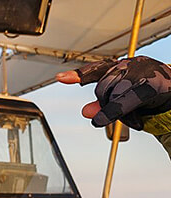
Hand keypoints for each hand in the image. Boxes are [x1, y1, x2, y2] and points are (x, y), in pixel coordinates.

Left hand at [56, 56, 170, 129]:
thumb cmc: (151, 98)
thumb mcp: (123, 102)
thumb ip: (104, 104)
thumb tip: (85, 112)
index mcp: (123, 66)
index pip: (98, 69)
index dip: (79, 75)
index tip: (60, 79)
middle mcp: (132, 64)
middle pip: (102, 86)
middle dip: (106, 103)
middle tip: (121, 110)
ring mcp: (142, 71)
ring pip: (112, 94)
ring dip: (116, 109)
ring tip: (132, 114)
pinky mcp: (151, 84)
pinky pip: (123, 100)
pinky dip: (111, 112)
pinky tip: (101, 120)